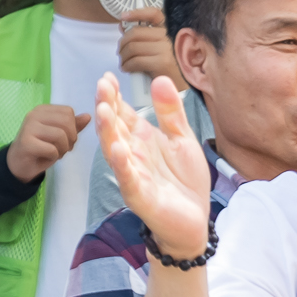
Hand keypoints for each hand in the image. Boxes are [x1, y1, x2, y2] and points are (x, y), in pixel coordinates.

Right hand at [4, 105, 87, 184]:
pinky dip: (54, 157)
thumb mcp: (58, 135)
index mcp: (42, 110)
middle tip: (63, 148)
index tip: (65, 139)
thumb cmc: (40, 148)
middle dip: (70, 139)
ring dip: (63, 149)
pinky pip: (52, 149)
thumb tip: (88, 116)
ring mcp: (29, 127)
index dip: (73, 128)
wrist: (18, 165)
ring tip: (55, 153)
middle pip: (67, 122)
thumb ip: (72, 126)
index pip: (68, 112)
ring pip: (61, 135)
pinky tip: (46, 158)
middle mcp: (34, 114)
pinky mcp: (26, 143)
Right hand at [95, 73, 212, 261]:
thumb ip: (170, 112)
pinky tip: (118, 149)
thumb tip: (160, 79)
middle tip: (102, 87)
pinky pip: (128, 178)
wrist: (195, 219)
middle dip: (107, 107)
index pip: (123, 112)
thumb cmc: (185, 180)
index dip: (114, 95)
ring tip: (103, 111)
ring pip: (115, 150)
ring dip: (108, 132)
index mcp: (142, 138)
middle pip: (115, 127)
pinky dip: (122, 164)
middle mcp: (132, 153)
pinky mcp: (139, 195)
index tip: (107, 76)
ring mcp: (133, 174)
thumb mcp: (183, 139)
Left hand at [118, 9, 179, 84]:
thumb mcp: (160, 49)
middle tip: (121, 51)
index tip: (124, 17)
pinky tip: (127, 69)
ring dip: (123, 56)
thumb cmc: (172, 69)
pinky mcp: (162, 62)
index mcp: (171, 30)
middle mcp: (170, 36)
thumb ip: (144, 37)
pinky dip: (126, 65)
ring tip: (124, 62)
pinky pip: (135, 61)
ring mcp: (167, 48)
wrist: (186, 88)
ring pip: (133, 47)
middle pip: (136, 32)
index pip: (154, 13)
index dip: (136, 13)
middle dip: (123, 42)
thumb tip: (123, 26)